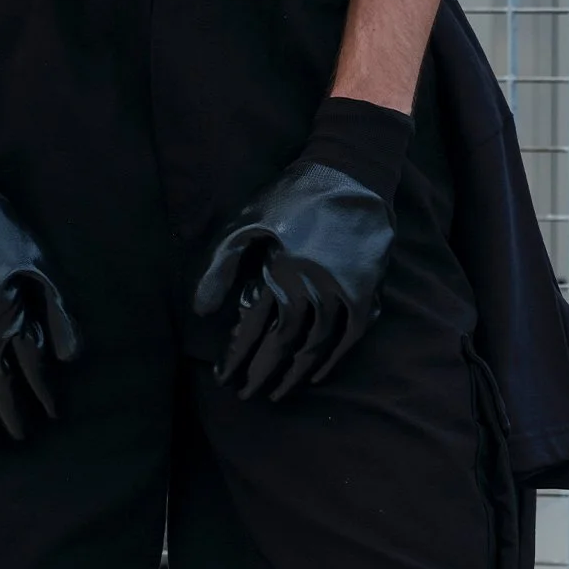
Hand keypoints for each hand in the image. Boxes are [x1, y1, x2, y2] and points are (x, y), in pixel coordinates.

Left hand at [191, 98, 411, 400]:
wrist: (352, 173)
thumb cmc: (292, 197)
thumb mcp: (246, 221)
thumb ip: (220, 265)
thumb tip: (202, 312)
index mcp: (281, 273)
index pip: (253, 330)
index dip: (236, 358)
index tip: (223, 378)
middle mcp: (313, 288)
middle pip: (284, 344)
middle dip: (261, 373)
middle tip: (245, 394)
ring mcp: (344, 291)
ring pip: (316, 346)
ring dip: (293, 373)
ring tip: (276, 392)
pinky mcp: (367, 290)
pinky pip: (351, 336)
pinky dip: (333, 358)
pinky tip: (315, 374)